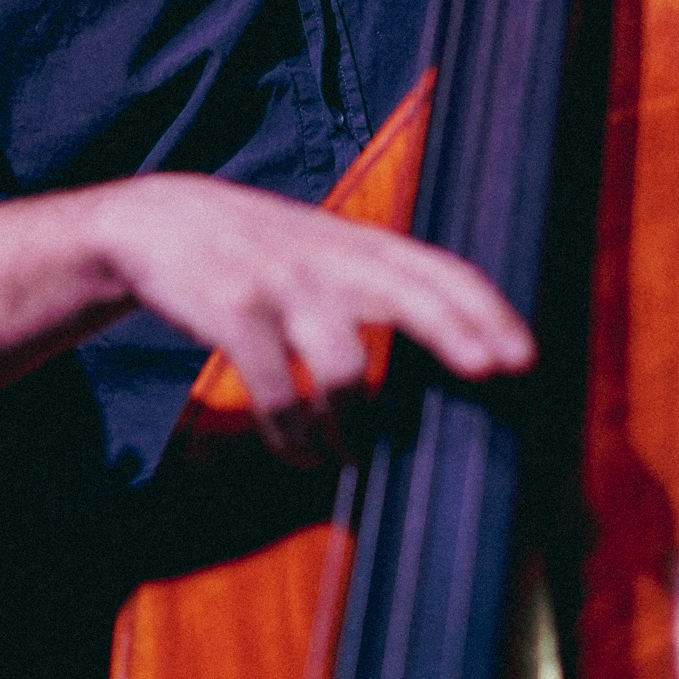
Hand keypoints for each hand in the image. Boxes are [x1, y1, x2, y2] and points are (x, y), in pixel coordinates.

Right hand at [0, 172, 535, 421]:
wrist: (155, 222)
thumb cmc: (259, 250)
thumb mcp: (322, 249)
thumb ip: (378, 282)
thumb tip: (459, 339)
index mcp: (357, 245)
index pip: (437, 268)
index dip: (483, 309)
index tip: (523, 354)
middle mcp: (327, 257)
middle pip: (407, 293)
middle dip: (454, 332)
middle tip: (494, 373)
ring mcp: (279, 283)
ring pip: (341, 363)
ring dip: (357, 422)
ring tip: (358, 456)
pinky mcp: (231, 311)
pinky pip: (276, 387)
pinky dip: (294, 432)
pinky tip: (303, 453)